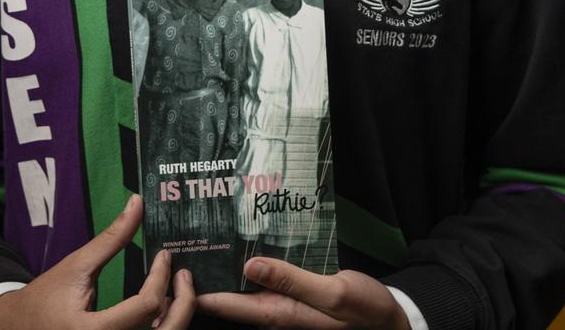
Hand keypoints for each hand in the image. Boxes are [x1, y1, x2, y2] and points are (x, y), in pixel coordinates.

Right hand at [0, 195, 194, 329]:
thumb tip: (137, 203)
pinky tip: (160, 312)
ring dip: (175, 319)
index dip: (161, 277)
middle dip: (184, 304)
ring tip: (178, 292)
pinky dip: (159, 329)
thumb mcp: (77, 265)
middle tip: (185, 276)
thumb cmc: (46, 297)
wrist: (17, 329)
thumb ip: (111, 239)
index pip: (145, 307)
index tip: (164, 255)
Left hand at [198, 257, 409, 328]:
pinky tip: (240, 247)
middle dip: (206, 279)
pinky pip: (262, 282)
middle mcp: (276, 312)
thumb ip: (291, 279)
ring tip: (202, 243)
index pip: (229, 305)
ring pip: (244, 288)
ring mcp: (284, 305)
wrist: (389, 321)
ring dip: (224, 271)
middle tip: (180, 248)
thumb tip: (249, 266)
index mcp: (280, 314)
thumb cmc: (364, 309)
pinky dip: (247, 266)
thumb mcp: (332, 292)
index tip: (175, 272)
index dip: (201, 292)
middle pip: (230, 298)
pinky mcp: (294, 296)